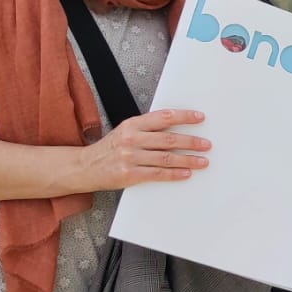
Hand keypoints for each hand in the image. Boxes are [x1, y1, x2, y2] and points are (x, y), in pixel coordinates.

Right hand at [82, 109, 208, 187]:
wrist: (85, 167)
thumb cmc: (109, 149)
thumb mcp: (125, 132)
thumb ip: (147, 130)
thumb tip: (175, 129)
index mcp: (132, 125)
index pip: (163, 117)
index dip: (184, 117)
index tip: (200, 118)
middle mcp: (131, 139)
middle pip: (168, 139)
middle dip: (191, 142)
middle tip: (206, 144)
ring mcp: (130, 157)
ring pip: (166, 158)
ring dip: (187, 160)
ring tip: (202, 161)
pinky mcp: (129, 174)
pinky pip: (157, 174)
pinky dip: (174, 174)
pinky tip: (186, 173)